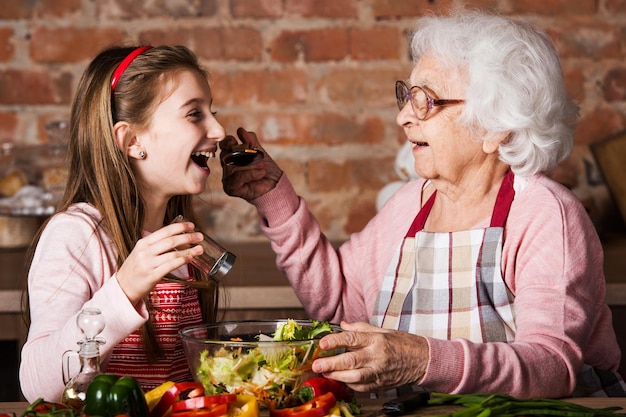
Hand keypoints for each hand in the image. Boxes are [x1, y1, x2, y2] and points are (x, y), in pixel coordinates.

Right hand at [116, 221, 203, 304]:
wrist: (122, 288)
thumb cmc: (134, 269)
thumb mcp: (140, 252)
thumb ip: (154, 244)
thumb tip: (172, 234)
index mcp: (143, 243)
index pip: (164, 231)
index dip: (180, 227)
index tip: (192, 225)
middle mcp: (145, 252)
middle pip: (170, 241)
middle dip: (188, 237)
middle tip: (200, 236)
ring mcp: (148, 264)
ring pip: (172, 253)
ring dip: (189, 250)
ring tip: (200, 249)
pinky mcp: (152, 276)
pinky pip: (170, 266)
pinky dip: (182, 261)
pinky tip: (190, 258)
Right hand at [220, 127, 282, 201]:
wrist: (275, 185)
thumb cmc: (266, 168)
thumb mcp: (259, 151)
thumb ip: (250, 140)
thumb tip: (240, 130)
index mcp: (230, 156)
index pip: (223, 145)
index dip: (229, 141)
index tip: (236, 141)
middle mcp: (226, 167)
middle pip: (227, 155)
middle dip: (244, 154)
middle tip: (258, 156)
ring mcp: (227, 179)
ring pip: (232, 167)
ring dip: (250, 165)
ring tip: (261, 166)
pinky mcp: (230, 188)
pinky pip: (237, 177)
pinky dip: (251, 173)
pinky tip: (261, 173)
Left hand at [311, 321, 428, 391]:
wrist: (422, 360)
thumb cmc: (403, 344)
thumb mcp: (382, 330)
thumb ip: (360, 328)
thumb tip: (342, 325)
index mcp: (376, 340)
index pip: (352, 339)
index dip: (335, 341)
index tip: (322, 344)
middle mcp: (377, 357)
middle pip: (350, 361)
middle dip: (331, 364)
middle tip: (317, 365)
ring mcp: (378, 372)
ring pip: (354, 377)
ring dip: (337, 376)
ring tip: (325, 373)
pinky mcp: (380, 385)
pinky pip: (361, 387)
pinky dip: (349, 384)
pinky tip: (341, 379)